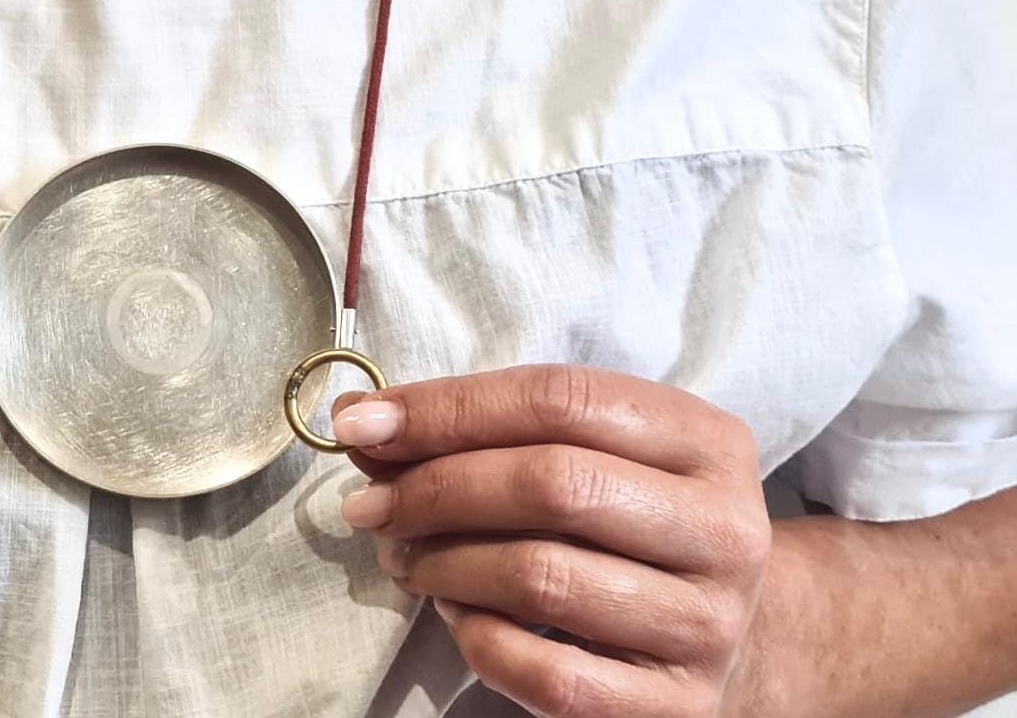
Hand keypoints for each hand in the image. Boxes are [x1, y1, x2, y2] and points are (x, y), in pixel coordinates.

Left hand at [333, 365, 770, 717]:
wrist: (721, 632)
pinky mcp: (679, 705)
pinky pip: (550, 674)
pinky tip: (456, 613)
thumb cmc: (626, 521)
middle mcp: (724, 527)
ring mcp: (708, 622)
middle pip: (554, 484)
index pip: (561, 400)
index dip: (449, 408)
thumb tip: (366, 424)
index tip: (363, 423)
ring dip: (444, 562)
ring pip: (543, 577)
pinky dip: (479, 639)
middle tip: (371, 502)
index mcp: (705, 439)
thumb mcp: (586, 452)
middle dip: (437, 488)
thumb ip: (488, 430)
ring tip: (404, 556)